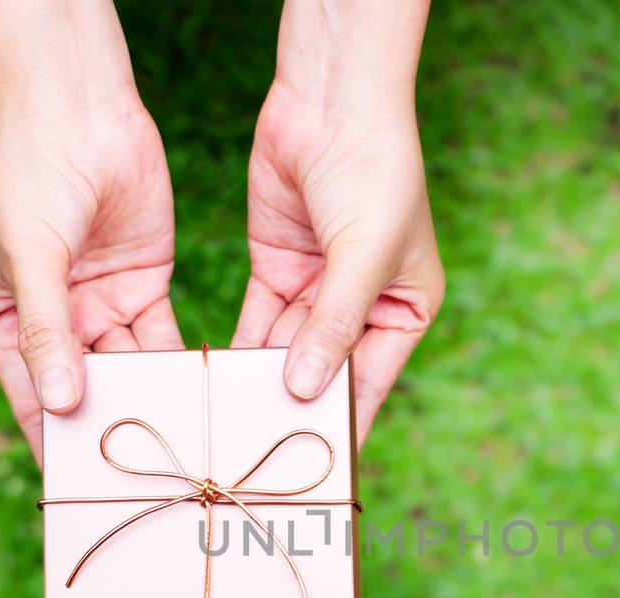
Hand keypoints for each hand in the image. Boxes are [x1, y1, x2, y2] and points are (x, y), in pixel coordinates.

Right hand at [0, 1, 179, 462]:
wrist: (76, 105)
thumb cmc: (31, 174)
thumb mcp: (33, 257)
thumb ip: (50, 332)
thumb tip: (63, 405)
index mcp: (9, 326)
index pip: (35, 404)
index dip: (60, 449)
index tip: (88, 499)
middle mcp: (56, 327)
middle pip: (88, 397)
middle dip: (117, 437)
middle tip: (152, 490)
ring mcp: (102, 308)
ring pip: (132, 374)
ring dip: (158, 410)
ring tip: (189, 458)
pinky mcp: (145, 286)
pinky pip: (164, 342)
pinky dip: (183, 371)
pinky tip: (208, 406)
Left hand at [230, 81, 443, 443]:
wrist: (333, 101)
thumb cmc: (374, 173)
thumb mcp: (362, 257)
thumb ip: (331, 326)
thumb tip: (303, 390)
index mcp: (404, 311)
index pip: (369, 383)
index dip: (344, 425)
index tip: (318, 474)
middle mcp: (361, 308)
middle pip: (323, 372)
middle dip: (294, 409)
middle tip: (259, 459)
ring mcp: (315, 289)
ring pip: (285, 352)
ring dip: (260, 385)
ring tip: (230, 430)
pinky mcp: (276, 268)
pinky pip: (256, 322)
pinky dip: (238, 350)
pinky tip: (216, 385)